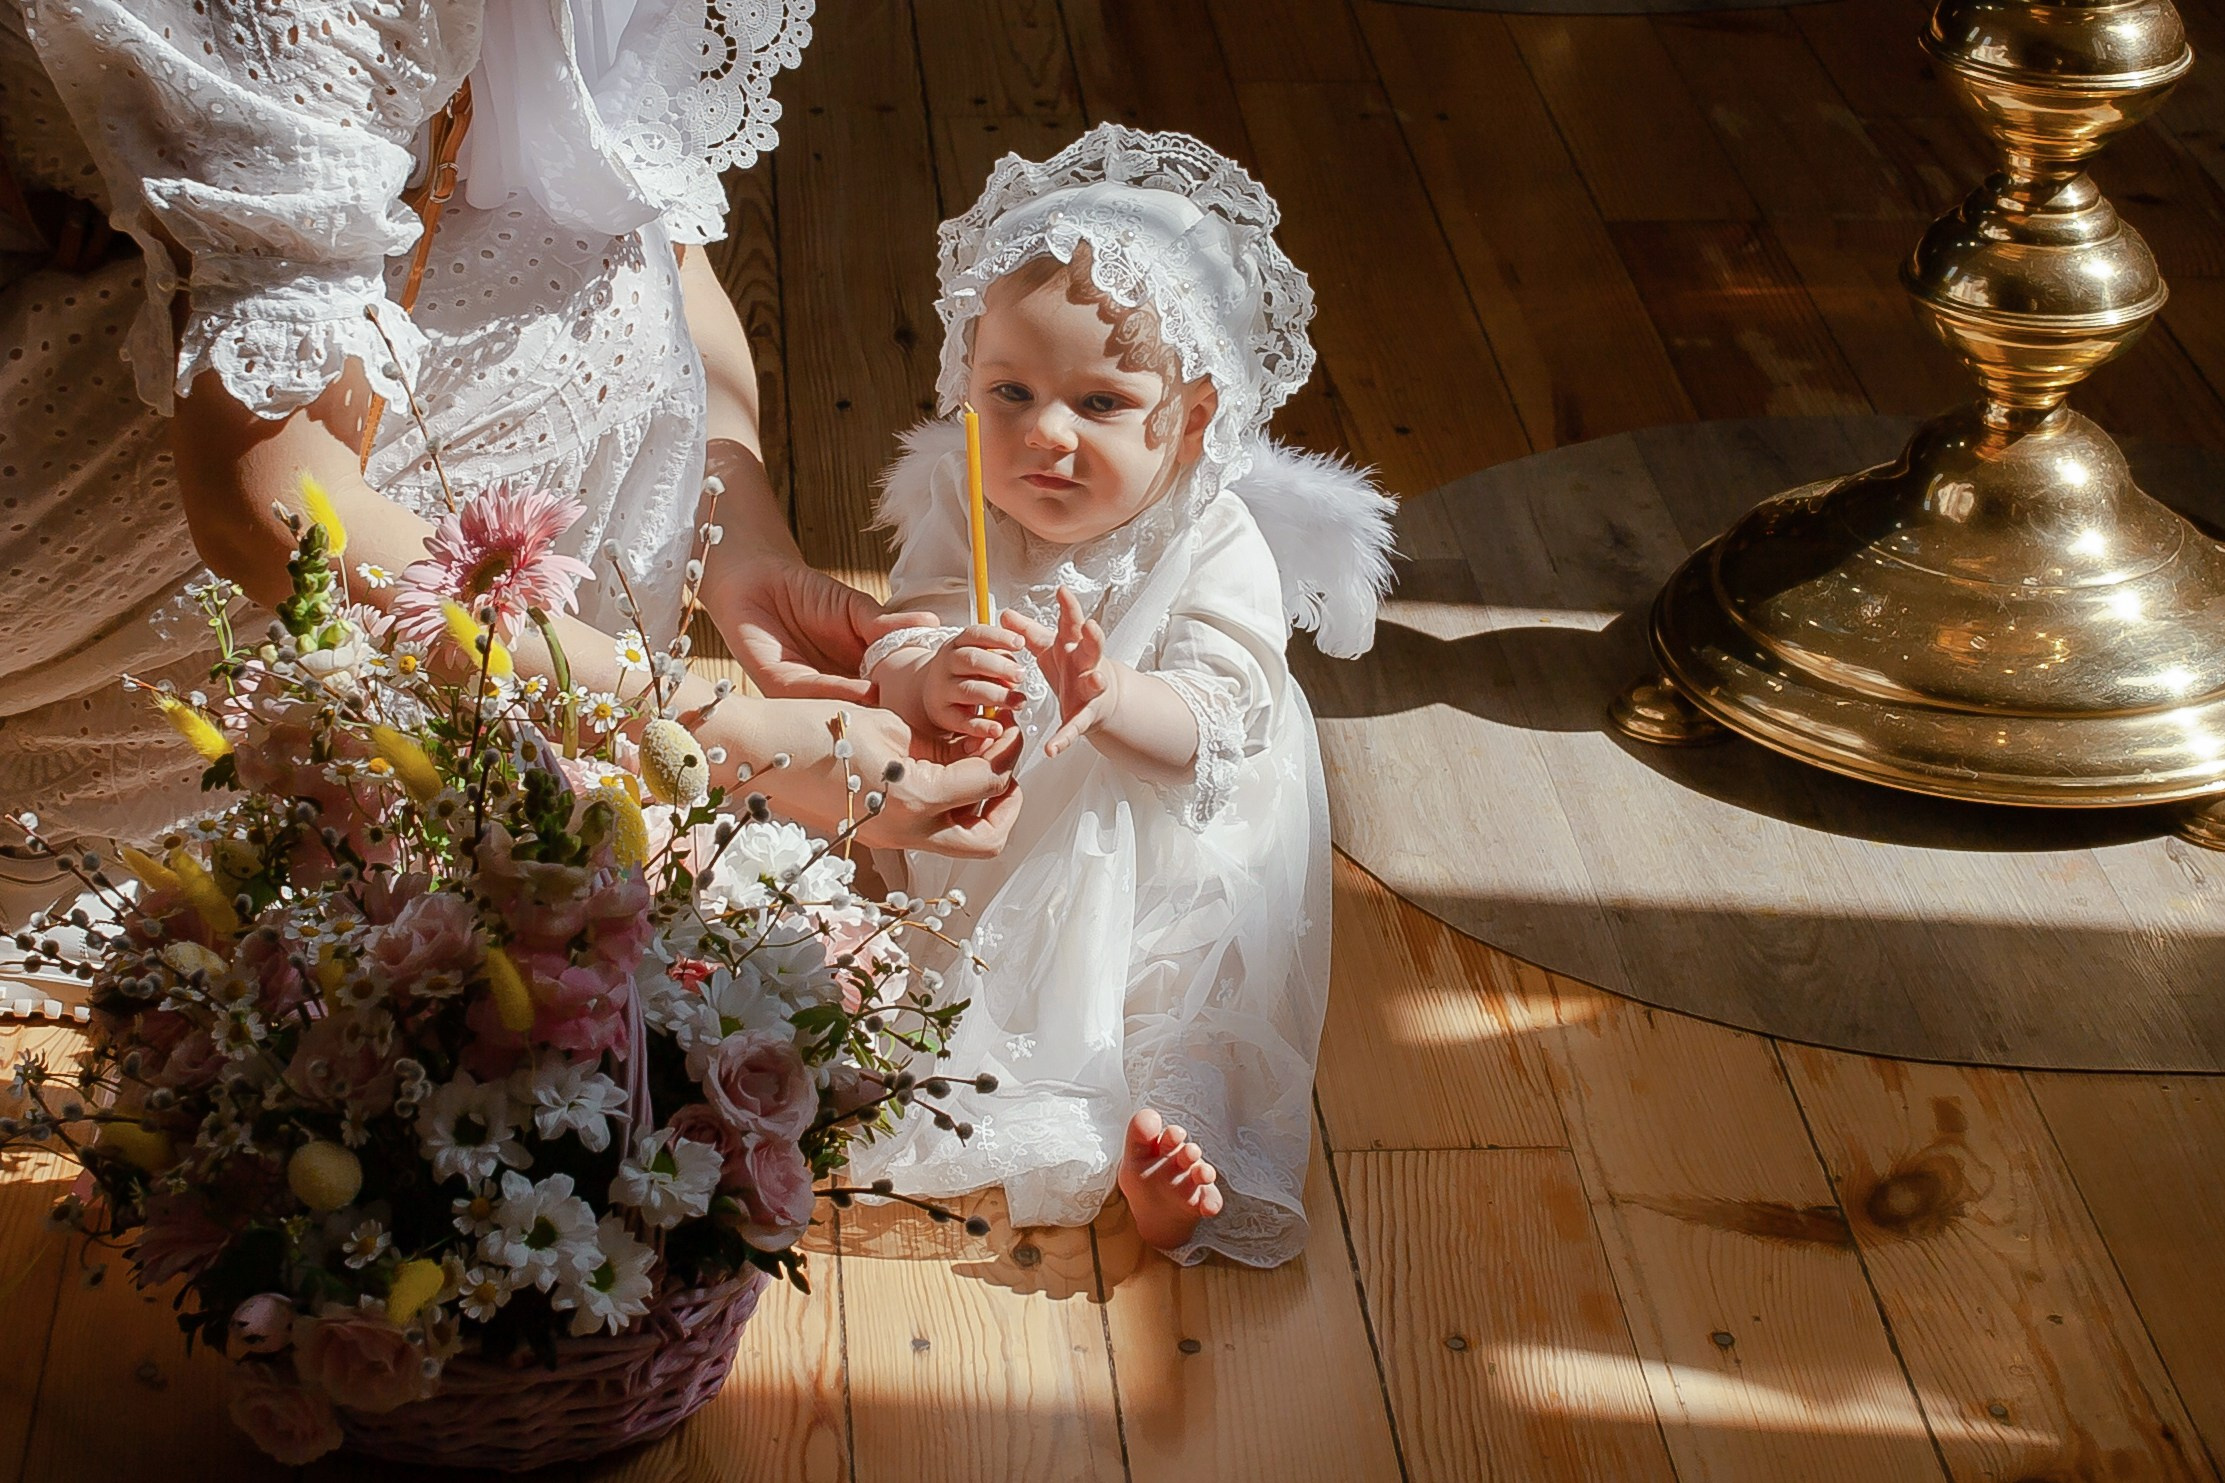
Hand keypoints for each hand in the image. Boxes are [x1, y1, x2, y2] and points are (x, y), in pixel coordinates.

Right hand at [700, 696, 1023, 858]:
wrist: (753, 753)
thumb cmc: (813, 726)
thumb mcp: (887, 723)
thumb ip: (937, 743)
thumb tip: (971, 749)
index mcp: (916, 799)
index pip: (989, 782)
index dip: (1009, 752)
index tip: (1012, 728)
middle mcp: (908, 831)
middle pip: (988, 840)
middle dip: (1008, 803)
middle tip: (1006, 764)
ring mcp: (890, 839)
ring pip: (961, 842)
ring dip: (980, 806)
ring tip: (976, 760)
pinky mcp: (875, 835)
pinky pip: (930, 830)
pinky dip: (948, 806)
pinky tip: (941, 767)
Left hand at [711, 557, 937, 703]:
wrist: (755, 578)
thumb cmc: (806, 594)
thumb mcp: (855, 609)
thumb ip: (886, 624)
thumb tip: (932, 624)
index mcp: (858, 676)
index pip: (892, 695)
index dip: (921, 700)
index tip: (955, 701)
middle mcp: (835, 692)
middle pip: (873, 713)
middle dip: (905, 717)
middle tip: (944, 717)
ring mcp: (809, 695)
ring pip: (848, 710)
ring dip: (879, 712)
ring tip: (912, 709)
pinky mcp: (781, 688)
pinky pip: (815, 694)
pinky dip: (844, 693)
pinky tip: (871, 690)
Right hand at [922, 625, 1028, 741]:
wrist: (930, 692)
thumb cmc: (964, 672)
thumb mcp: (978, 656)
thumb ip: (998, 659)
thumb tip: (1017, 671)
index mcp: (958, 644)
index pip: (976, 635)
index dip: (999, 637)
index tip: (1020, 643)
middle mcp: (947, 664)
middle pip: (972, 660)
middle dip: (1000, 667)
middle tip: (1021, 675)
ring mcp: (943, 689)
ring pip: (969, 690)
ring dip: (996, 695)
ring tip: (1017, 701)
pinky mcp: (943, 714)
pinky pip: (962, 721)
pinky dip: (981, 726)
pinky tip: (997, 728)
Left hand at [1001, 587, 1116, 759]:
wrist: (1101, 698)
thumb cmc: (1073, 667)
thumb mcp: (1050, 647)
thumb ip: (1027, 632)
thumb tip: (1005, 614)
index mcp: (1075, 646)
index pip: (1073, 623)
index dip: (1069, 608)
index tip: (1063, 591)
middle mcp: (1087, 665)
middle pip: (1094, 648)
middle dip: (1094, 637)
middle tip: (1091, 626)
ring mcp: (1090, 691)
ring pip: (1095, 684)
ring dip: (1096, 681)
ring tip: (1096, 679)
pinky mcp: (1085, 717)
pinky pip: (1075, 728)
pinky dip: (1064, 739)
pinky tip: (1052, 749)